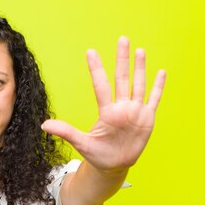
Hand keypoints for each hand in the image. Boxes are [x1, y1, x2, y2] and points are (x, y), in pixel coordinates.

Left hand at [42, 36, 165, 171]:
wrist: (114, 166)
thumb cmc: (97, 154)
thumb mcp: (81, 143)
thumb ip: (66, 132)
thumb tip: (44, 125)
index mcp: (106, 112)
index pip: (101, 85)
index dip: (96, 69)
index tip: (91, 52)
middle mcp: (121, 107)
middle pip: (122, 78)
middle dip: (122, 59)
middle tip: (122, 39)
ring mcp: (135, 111)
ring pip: (138, 85)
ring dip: (140, 68)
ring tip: (140, 50)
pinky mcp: (147, 118)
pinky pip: (153, 100)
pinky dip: (158, 87)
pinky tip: (161, 72)